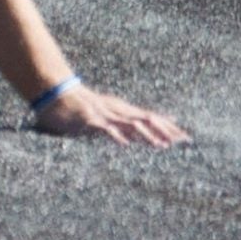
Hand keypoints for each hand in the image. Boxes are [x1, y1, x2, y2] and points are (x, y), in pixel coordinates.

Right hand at [34, 86, 190, 147]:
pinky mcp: (90, 119)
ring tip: (161, 146)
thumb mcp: (105, 116)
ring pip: (130, 124)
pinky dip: (115, 135)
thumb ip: (122, 125)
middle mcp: (117, 110)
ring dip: (147, 135)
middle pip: (147, 119)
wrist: (55, 94)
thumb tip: (138, 138)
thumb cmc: (79, 108)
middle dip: (166, 130)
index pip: (151, 118)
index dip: (168, 126)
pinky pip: (105, 128)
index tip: (185, 137)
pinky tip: (124, 144)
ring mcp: (104, 114)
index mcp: (122, 110)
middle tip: (184, 141)